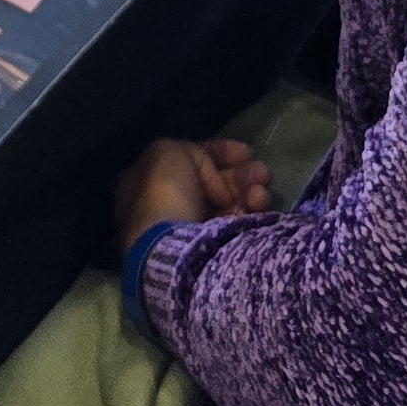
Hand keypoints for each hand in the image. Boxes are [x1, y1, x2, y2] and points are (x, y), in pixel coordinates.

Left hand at [112, 135, 271, 251]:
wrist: (174, 249)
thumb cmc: (165, 194)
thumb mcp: (169, 152)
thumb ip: (190, 152)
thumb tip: (211, 178)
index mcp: (144, 183)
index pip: (186, 162)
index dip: (217, 153)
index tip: (245, 152)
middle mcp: (163, 207)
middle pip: (210, 185)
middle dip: (238, 177)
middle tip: (263, 173)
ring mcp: (185, 233)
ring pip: (225, 206)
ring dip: (248, 194)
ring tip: (262, 192)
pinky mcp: (207, 253)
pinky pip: (232, 227)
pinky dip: (248, 214)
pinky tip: (259, 206)